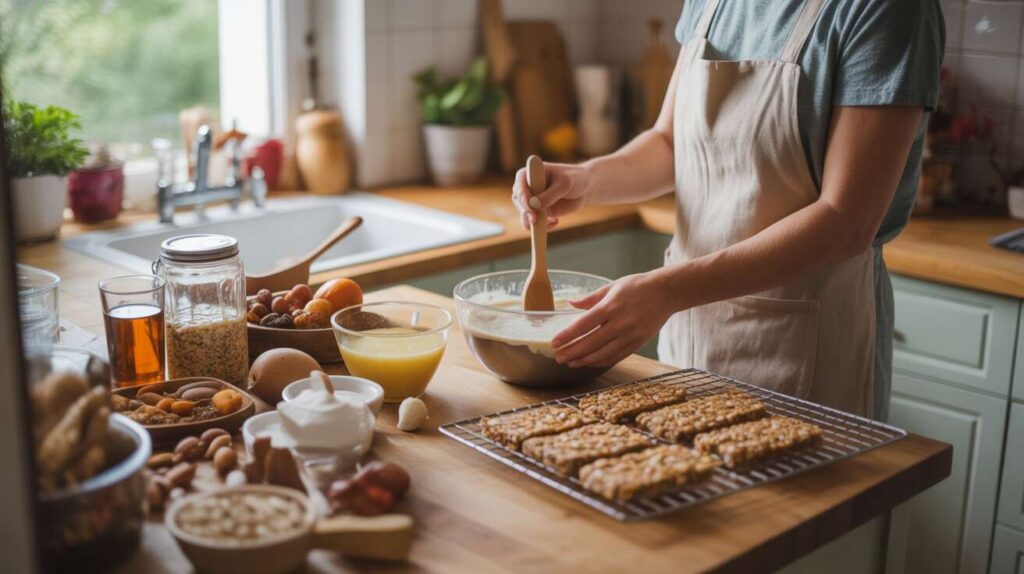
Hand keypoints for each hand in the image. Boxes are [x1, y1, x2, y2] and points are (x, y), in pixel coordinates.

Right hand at [511, 162, 589, 229]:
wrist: (585, 188)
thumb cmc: (574, 179)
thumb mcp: (564, 185)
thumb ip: (549, 195)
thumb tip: (534, 206)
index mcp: (530, 173)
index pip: (520, 185)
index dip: (523, 197)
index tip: (530, 208)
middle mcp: (527, 187)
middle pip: (519, 202)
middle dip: (526, 212)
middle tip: (534, 219)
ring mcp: (532, 201)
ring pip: (524, 215)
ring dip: (532, 222)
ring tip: (548, 222)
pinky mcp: (539, 212)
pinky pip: (534, 224)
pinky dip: (542, 227)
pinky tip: (555, 222)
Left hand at [553, 272, 676, 367]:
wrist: (666, 292)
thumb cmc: (637, 286)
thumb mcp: (612, 287)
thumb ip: (590, 299)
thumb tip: (570, 304)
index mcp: (611, 306)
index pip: (583, 324)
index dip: (567, 335)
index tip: (554, 342)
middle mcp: (620, 323)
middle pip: (590, 343)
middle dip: (572, 352)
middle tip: (558, 357)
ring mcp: (630, 335)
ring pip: (602, 354)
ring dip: (584, 360)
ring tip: (570, 362)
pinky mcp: (638, 342)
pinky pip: (616, 356)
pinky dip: (601, 361)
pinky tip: (590, 362)